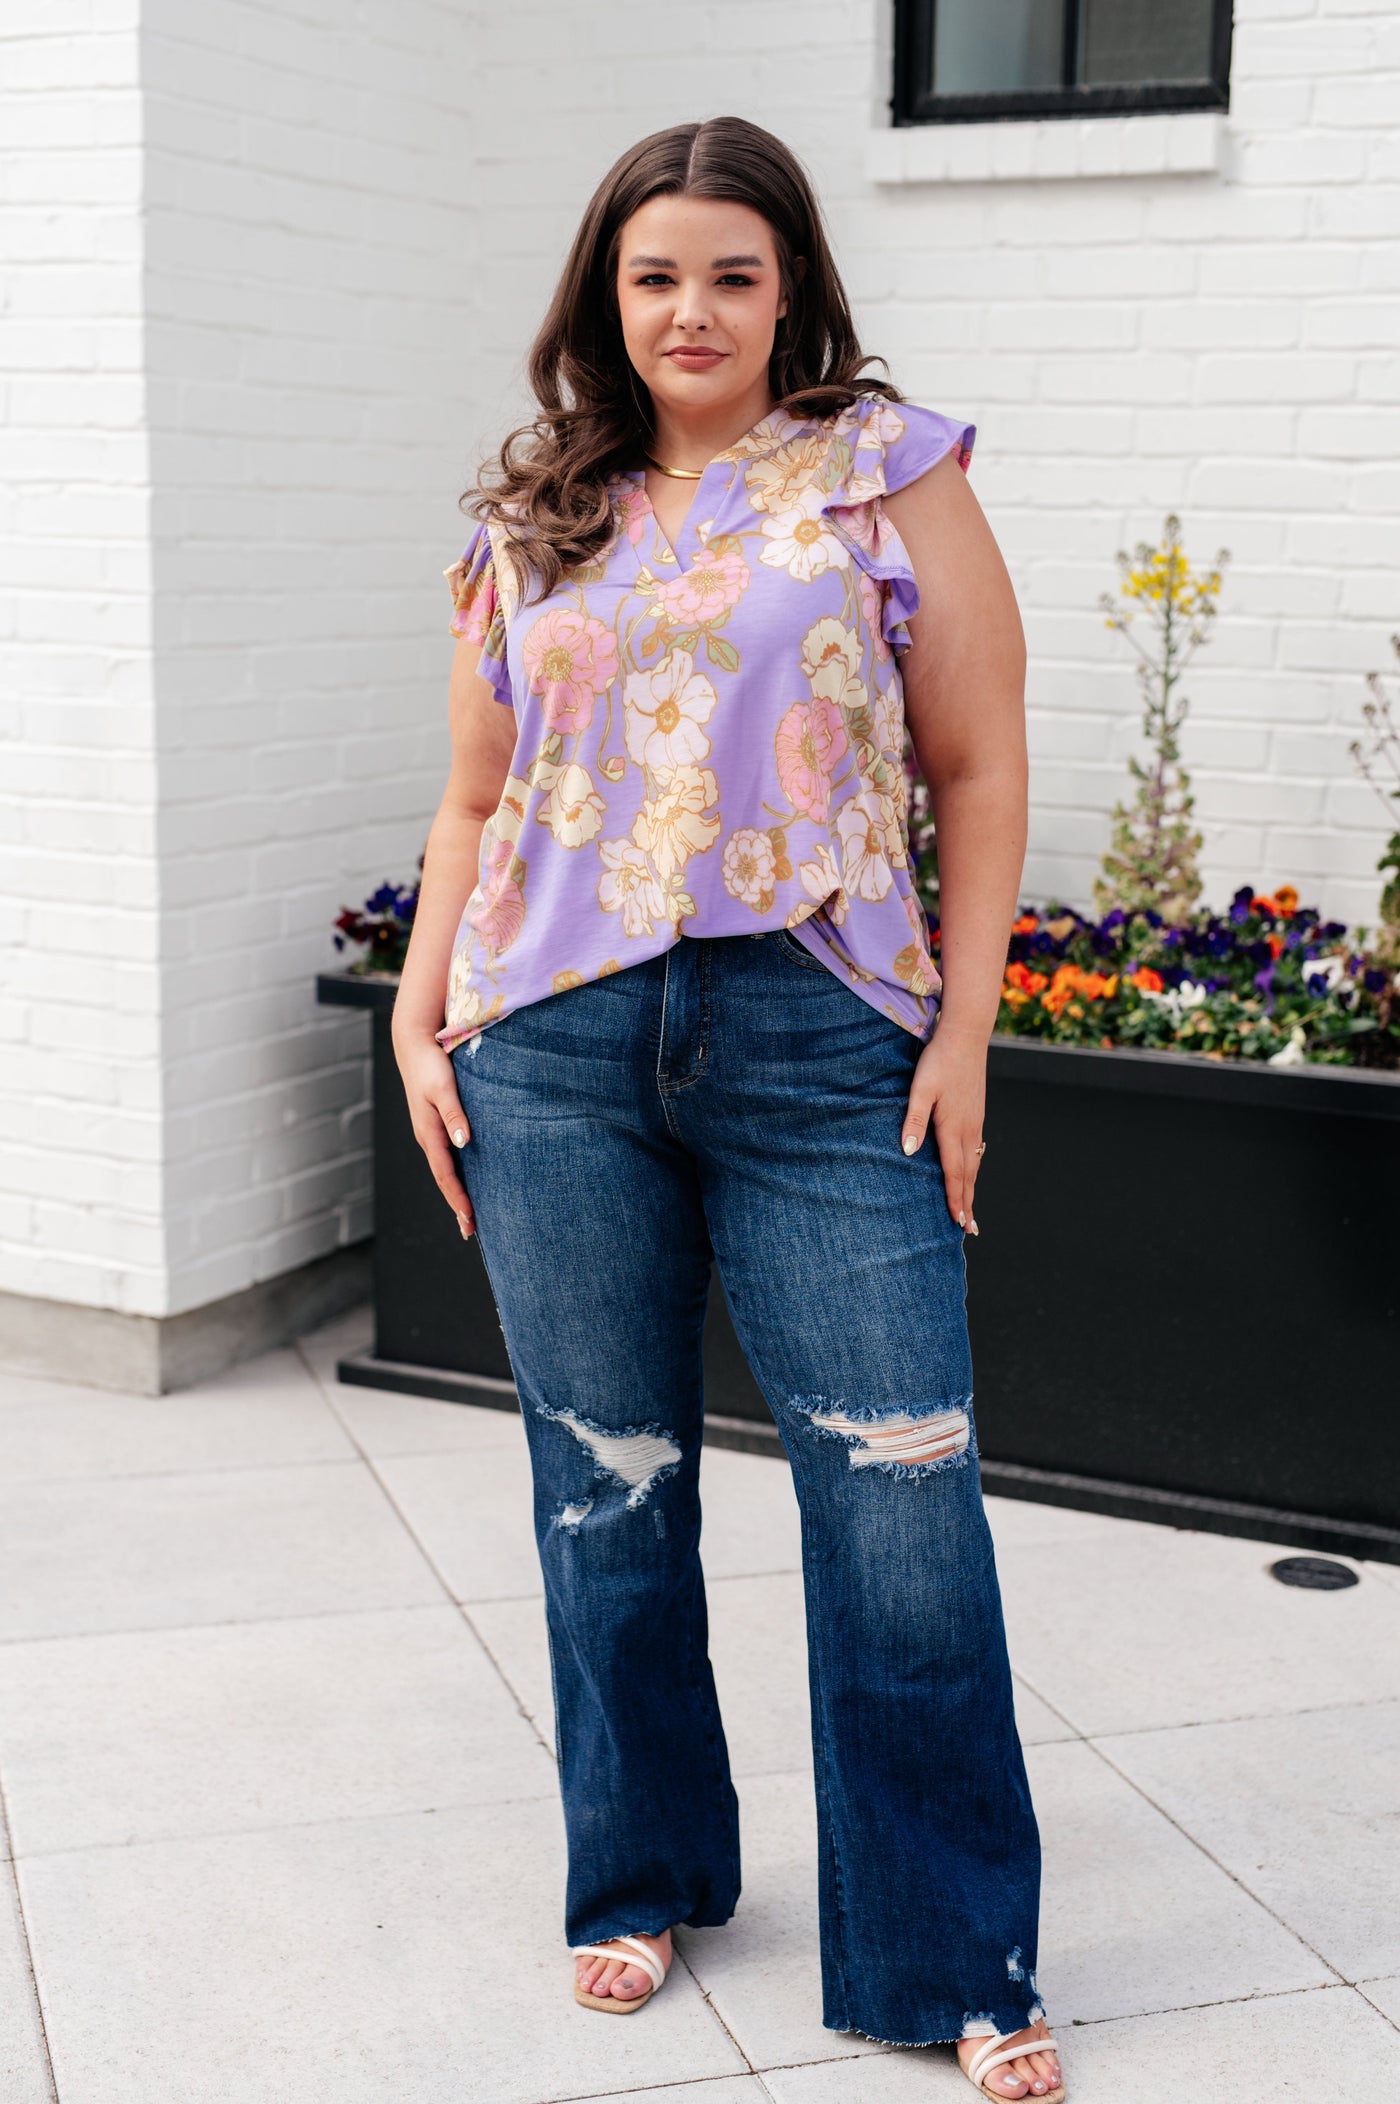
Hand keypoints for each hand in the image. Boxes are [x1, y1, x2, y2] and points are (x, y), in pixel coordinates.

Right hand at [392, 1026, 474, 1238]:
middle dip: (457, 1205)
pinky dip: (455, 1176)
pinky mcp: (434, 1125)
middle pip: (443, 1179)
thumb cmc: (432, 1064)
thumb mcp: (444, 1087)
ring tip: (469, 1216)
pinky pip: (445, 1158)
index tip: (471, 1218)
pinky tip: (465, 1181)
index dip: (458, 1198)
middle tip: (472, 1232)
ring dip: (456, 1193)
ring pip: (444, 1170)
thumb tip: (464, 1142)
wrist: (414, 1045)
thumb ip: (454, 1114)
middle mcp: (427, 1138)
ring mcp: (429, 1133)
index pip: (445, 1174)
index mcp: (429, 1133)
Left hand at [900, 1025, 986, 1233]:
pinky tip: (970, 1171)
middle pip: (969, 1174)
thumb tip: (909, 1152)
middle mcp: (969, 1128)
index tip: (958, 1222)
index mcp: (953, 1127)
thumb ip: (914, 1121)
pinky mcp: (976, 1113)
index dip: (956, 1199)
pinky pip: (976, 1149)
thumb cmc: (939, 1061)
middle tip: (969, 1229)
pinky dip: (974, 1168)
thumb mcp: (920, 1089)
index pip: (955, 1172)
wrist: (966, 1036)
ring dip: (972, 1187)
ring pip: (975, 1162)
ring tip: (971, 1209)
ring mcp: (975, 1121)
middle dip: (968, 1202)